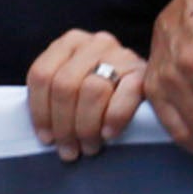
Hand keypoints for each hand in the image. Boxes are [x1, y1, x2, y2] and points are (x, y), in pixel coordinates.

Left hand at [25, 30, 147, 160]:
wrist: (153, 81)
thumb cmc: (104, 91)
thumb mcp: (75, 83)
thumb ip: (56, 97)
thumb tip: (46, 135)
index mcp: (69, 43)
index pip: (41, 75)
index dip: (40, 111)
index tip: (46, 138)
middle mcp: (94, 43)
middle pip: (65, 85)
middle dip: (63, 125)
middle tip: (69, 150)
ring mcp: (120, 54)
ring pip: (92, 91)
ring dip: (86, 126)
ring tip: (88, 147)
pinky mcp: (143, 72)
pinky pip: (125, 95)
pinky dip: (114, 118)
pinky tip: (108, 134)